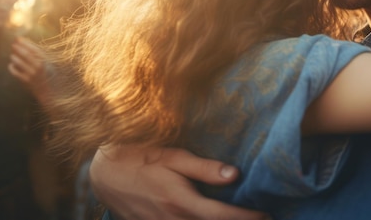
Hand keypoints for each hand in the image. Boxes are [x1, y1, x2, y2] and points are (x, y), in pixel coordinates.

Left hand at [9, 37, 50, 103]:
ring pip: (20, 63)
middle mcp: (39, 67)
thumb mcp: (48, 64)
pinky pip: (16, 72)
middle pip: (26, 54)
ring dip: (14, 57)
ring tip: (12, 55)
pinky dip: (12, 68)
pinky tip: (11, 65)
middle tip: (13, 45)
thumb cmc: (48, 75)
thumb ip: (40, 55)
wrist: (48, 91)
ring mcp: (32, 74)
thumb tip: (29, 44)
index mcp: (45, 61)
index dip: (26, 43)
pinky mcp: (26, 81)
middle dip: (19, 48)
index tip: (19, 39)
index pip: (34, 49)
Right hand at [91, 145, 270, 219]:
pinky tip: (206, 216)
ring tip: (237, 217)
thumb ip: (204, 168)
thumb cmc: (142, 159)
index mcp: (181, 201)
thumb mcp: (174, 157)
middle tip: (261, 216)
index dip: (247, 218)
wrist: (104, 173)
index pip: (222, 216)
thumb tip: (235, 174)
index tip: (265, 214)